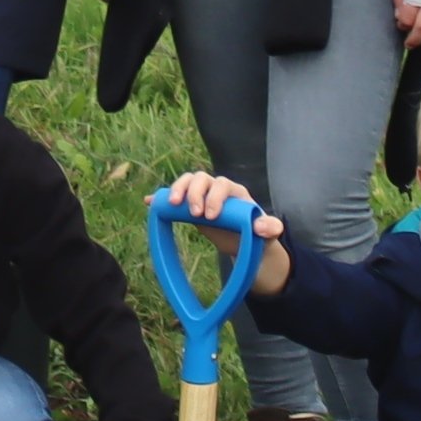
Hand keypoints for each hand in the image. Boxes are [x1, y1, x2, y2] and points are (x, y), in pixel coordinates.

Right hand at [162, 170, 291, 295]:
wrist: (246, 242)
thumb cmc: (258, 234)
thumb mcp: (268, 233)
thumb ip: (270, 228)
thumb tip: (261, 226)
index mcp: (235, 192)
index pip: (222, 184)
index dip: (215, 197)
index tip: (211, 217)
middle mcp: (216, 189)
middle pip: (201, 178)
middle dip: (194, 193)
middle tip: (194, 214)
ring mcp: (202, 196)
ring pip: (187, 182)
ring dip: (178, 190)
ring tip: (171, 205)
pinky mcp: (190, 206)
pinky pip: (175, 197)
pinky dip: (161, 198)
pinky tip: (150, 202)